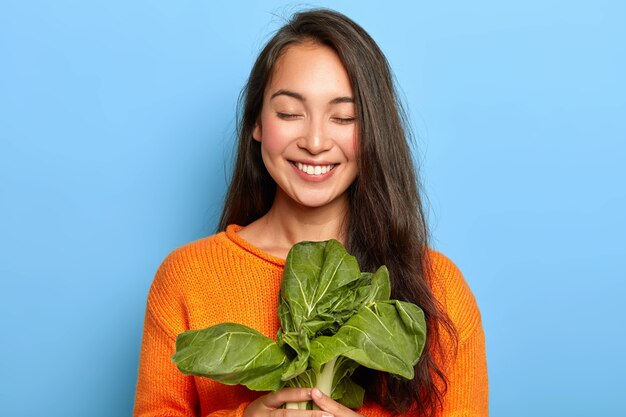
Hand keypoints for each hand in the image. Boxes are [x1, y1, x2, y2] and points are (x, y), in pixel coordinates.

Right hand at [243, 388, 362, 416]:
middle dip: (309, 416)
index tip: (315, 391)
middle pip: (287, 415)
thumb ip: (281, 397)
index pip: (282, 395)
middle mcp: (265, 415)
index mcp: (264, 403)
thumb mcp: (266, 402)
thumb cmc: (259, 412)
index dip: (298, 393)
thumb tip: (307, 389)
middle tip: (328, 415)